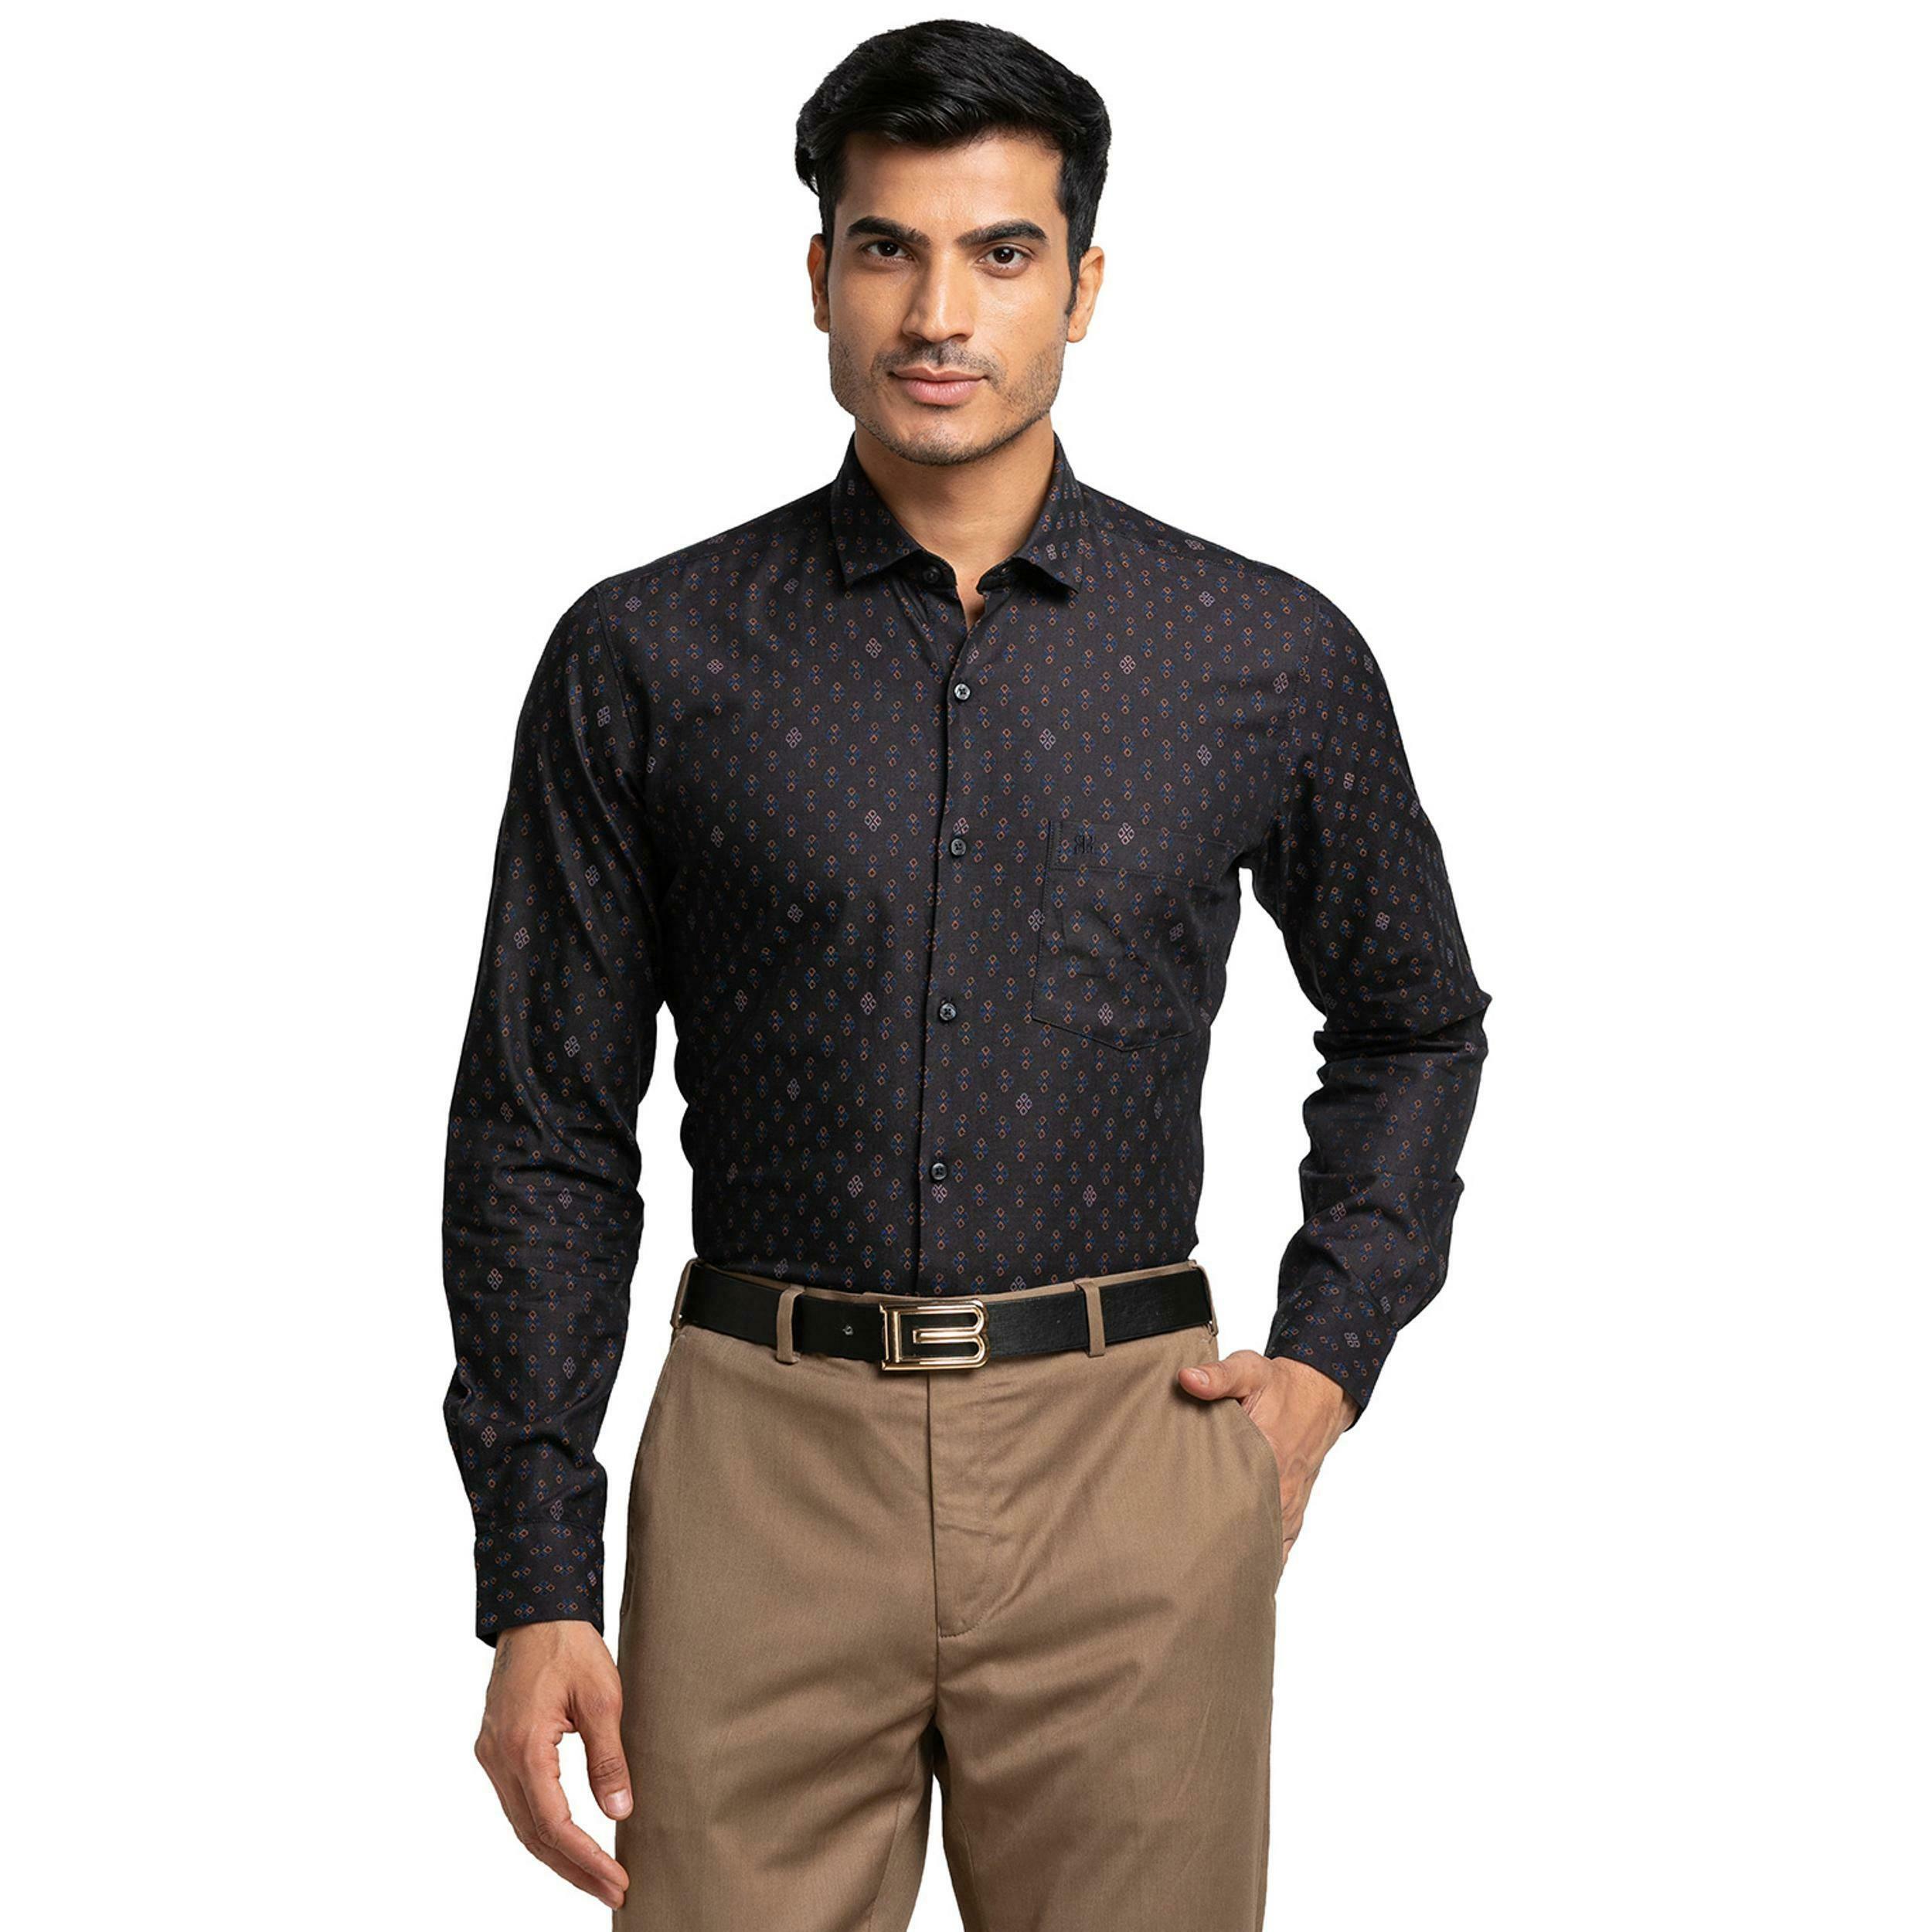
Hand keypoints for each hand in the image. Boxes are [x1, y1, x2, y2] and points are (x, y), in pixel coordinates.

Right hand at [474, 1618, 631, 1910]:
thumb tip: (619, 1811)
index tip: (617, 1879)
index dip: (586, 1858)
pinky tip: (569, 1842)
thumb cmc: (571, 1647)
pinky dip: (543, 1828)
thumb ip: (608, 1757)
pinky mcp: (496, 1748)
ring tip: (597, 1878)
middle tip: (613, 1891)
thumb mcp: (602, 1697)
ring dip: (558, 1854)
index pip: (554, 1824)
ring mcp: (492, 1754)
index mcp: (523, 1747)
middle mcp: (498, 1758)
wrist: (536, 1611)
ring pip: (522, 1823)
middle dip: (574, 1869)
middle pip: (534, 1834)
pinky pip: (517, 1802)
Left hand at [1179, 1351, 1356, 1568]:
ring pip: (1267, 1547)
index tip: (1181, 1547)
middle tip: (1184, 1578)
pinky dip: (1266, 1565)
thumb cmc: (1278, 1384)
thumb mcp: (1249, 1371)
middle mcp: (1282, 1489)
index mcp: (1268, 1458)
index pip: (1235, 1502)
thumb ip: (1219, 1376)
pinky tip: (1245, 1588)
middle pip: (1249, 1533)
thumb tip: (1188, 1379)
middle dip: (1219, 1555)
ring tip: (1208, 1590)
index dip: (1207, 1525)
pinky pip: (1282, 1547)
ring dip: (1242, 1563)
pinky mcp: (1294, 1509)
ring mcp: (1289, 1503)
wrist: (1320, 1393)